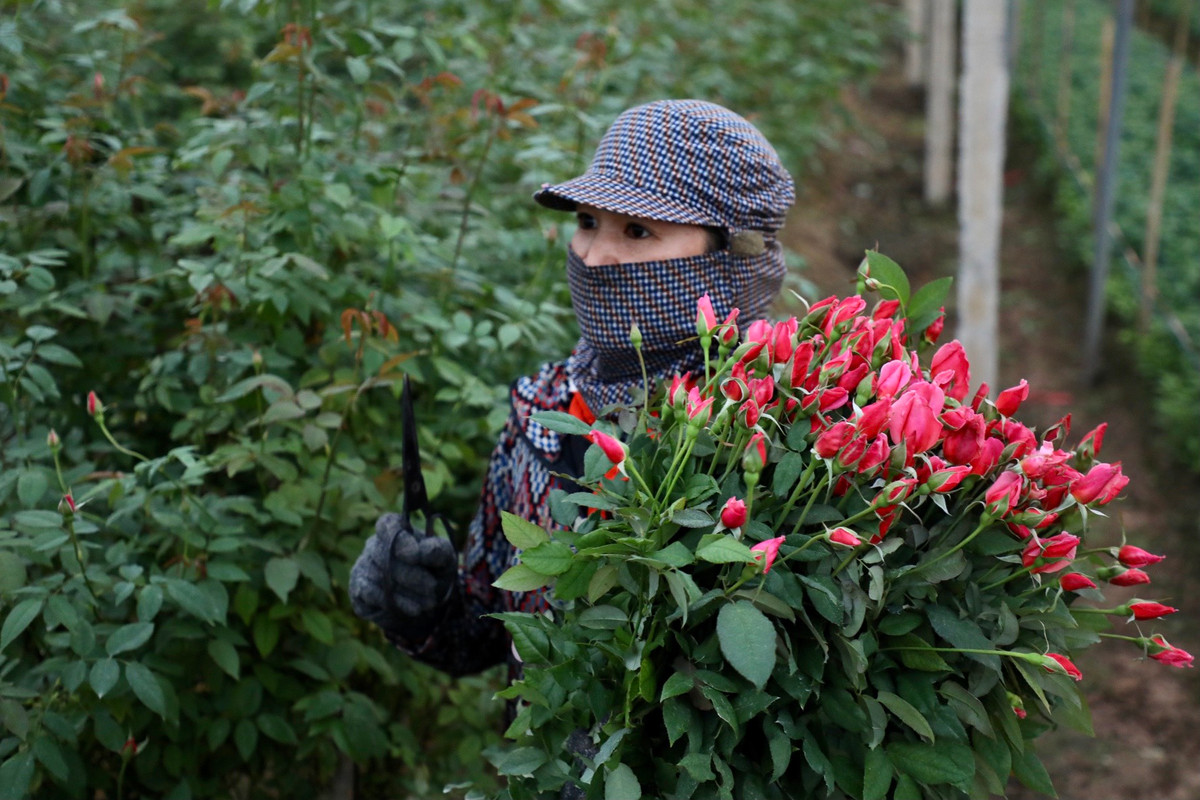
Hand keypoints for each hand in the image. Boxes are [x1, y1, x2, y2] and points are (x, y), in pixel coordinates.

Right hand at [349, 512, 456, 630]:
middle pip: (384, 554)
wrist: (424, 601)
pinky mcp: (359, 589)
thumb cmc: (434, 570)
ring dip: (407, 592)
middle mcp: (374, 544)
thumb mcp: (444, 558)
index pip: (387, 524)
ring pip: (380, 576)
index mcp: (395, 529)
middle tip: (432, 586)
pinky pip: (371, 593)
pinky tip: (414, 609)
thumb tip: (424, 550)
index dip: (399, 540)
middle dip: (411, 573)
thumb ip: (437, 550)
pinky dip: (396, 602)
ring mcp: (363, 566)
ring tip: (429, 602)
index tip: (416, 556)